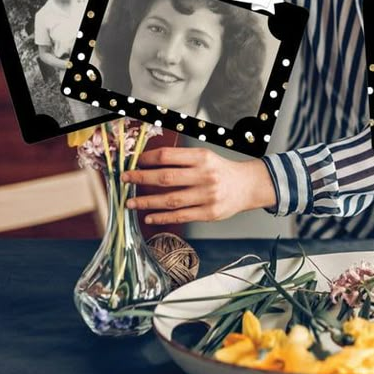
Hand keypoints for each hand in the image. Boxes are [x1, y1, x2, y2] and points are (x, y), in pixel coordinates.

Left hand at [121, 147, 276, 224]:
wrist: (248, 186)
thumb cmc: (222, 171)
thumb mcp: (205, 158)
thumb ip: (182, 160)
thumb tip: (150, 164)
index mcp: (202, 158)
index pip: (168, 156)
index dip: (148, 159)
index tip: (135, 162)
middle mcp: (205, 176)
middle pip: (166, 178)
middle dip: (141, 179)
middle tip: (125, 179)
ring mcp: (207, 196)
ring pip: (170, 200)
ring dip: (146, 202)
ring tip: (130, 203)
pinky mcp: (209, 213)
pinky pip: (180, 216)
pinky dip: (162, 217)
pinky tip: (149, 216)